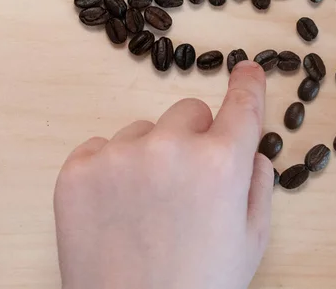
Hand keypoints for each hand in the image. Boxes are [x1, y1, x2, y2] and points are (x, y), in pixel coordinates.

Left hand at [54, 61, 273, 288]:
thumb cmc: (201, 285)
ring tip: (145, 205)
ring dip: (150, 154)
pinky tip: (115, 207)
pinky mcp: (78, 170)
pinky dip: (111, 168)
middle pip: (189, 111)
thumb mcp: (251, 239)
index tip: (246, 68)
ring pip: (144, 129)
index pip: (242, 105)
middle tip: (186, 182)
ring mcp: (120, 156)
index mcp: (221, 163)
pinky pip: (102, 147)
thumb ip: (257, 183)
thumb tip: (251, 150)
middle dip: (195, 137)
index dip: (248, 84)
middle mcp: (171, 148)